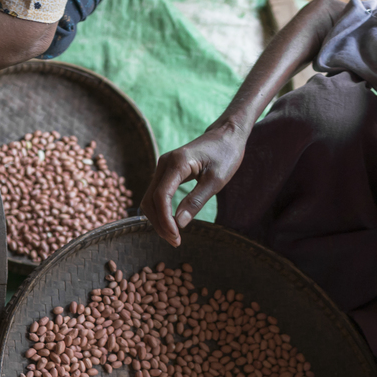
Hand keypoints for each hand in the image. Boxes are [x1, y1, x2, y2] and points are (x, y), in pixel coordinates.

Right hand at [141, 124, 247, 245]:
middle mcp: (164, 163)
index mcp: (177, 163)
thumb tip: (179, 223)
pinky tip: (172, 222)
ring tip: (174, 235)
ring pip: (150, 199)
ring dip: (158, 219)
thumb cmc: (226, 155)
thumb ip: (196, 201)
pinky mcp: (166, 172)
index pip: (161, 196)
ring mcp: (162, 167)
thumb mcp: (216, 181)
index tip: (176, 236)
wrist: (226, 135)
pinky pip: (156, 195)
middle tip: (175, 241)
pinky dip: (160, 211)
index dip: (165, 220)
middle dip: (159, 223)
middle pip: (150, 200)